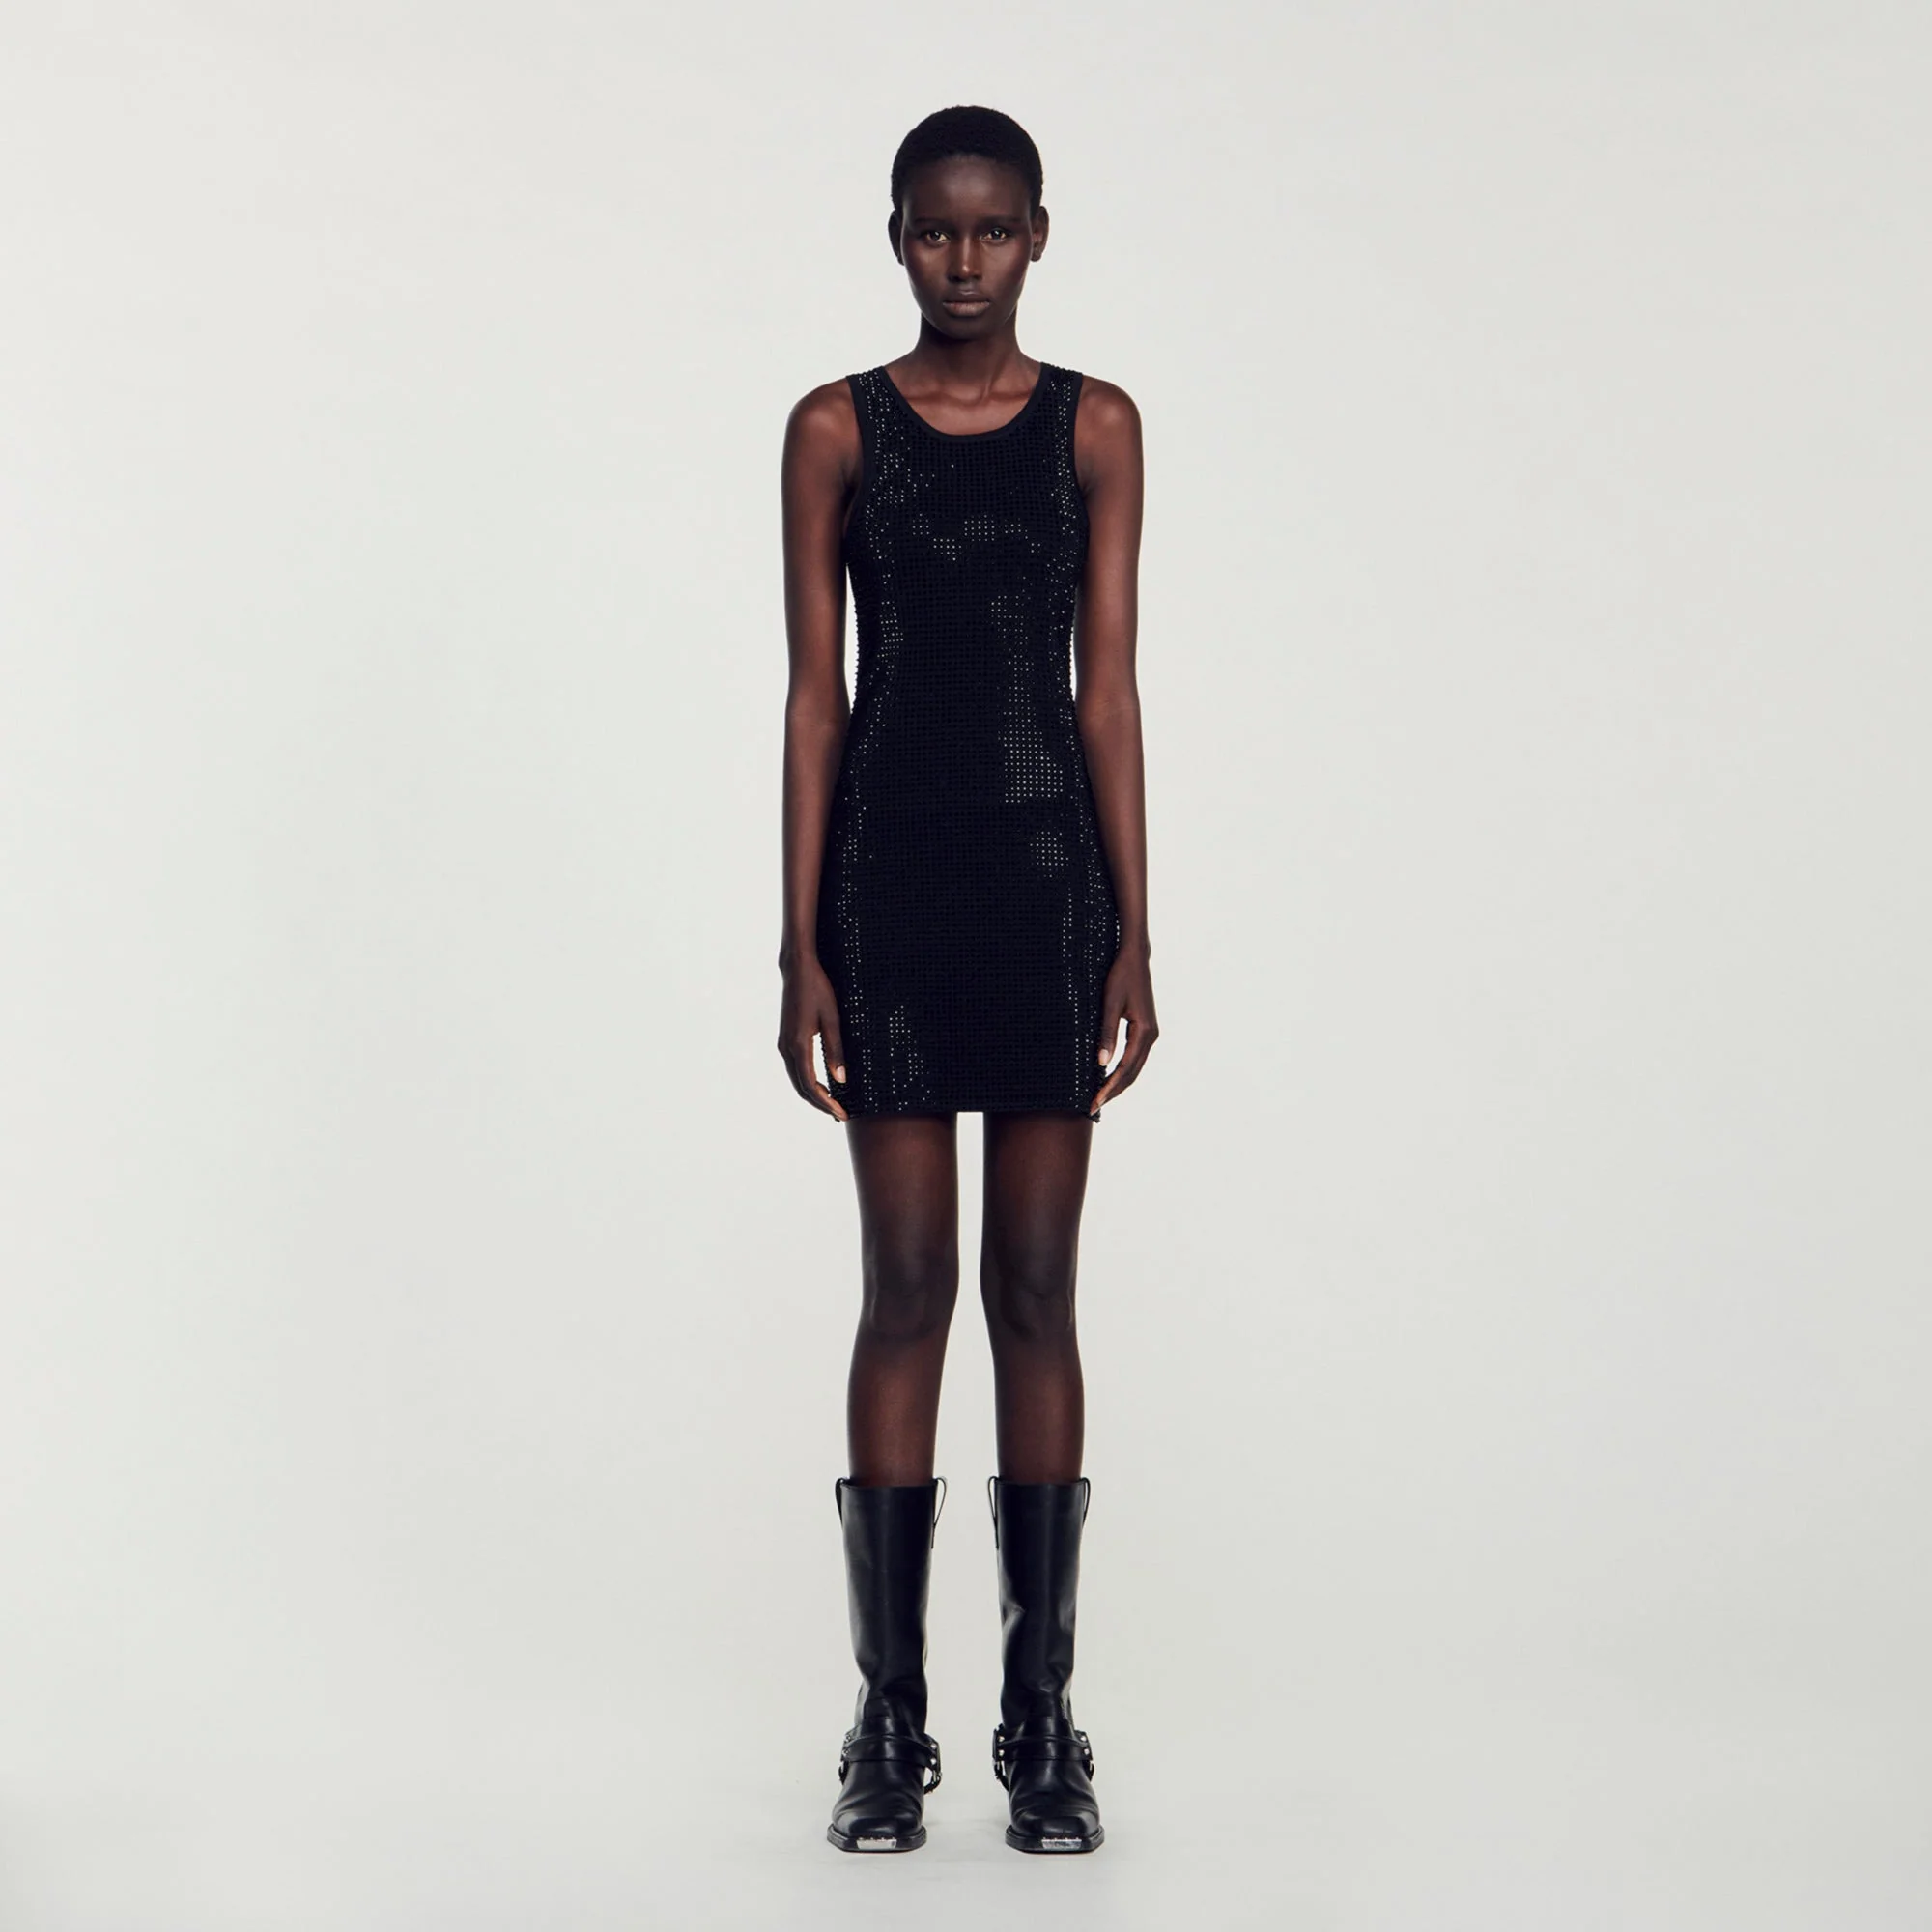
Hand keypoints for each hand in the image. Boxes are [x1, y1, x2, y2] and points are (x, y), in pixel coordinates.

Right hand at [777, 957, 849, 1121]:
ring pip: (797, 1079)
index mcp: (799, 1044)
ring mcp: (784, 1044)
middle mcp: (787, 1048)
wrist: (798, 969)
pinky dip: (808, 1082)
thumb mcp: (833, 1019)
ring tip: (833, 1105)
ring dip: (814, 1095)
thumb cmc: (818, 990)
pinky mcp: (786, 1039)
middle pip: (802, 1087)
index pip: (811, 1085)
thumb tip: (841, 1081)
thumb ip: (836, 1050)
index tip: (842, 1114)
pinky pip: (796, 1068)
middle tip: (840, 1115)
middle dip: (821, 1104)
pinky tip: (822, 1085)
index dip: (826, 1103)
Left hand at [1091, 946, 1157, 1117]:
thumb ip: (1106, 1033)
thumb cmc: (1120, 977)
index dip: (1109, 1087)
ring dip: (1118, 1084)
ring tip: (1100, 1097)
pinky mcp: (1144, 1030)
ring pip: (1134, 1067)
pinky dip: (1122, 1071)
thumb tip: (1101, 1063)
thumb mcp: (1110, 1004)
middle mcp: (1150, 1036)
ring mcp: (1149, 1034)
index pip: (1126, 1068)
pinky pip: (1134, 1057)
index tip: (1095, 1101)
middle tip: (1093, 1107)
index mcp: (1144, 1031)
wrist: (1135, 958)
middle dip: (1113, 1091)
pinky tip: (1108, 1077)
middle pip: (1132, 1073)